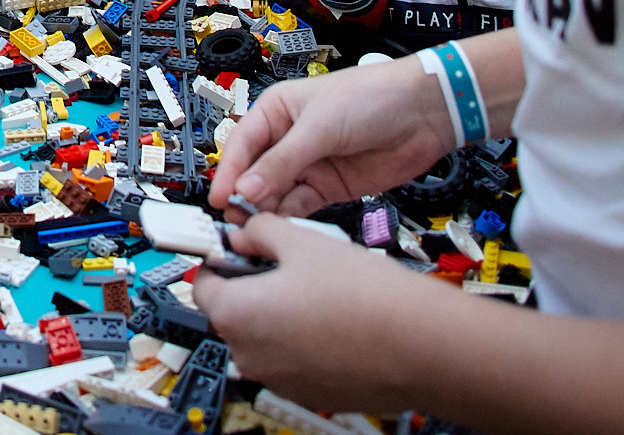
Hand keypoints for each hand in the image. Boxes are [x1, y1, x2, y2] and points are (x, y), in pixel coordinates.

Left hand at [194, 212, 468, 414]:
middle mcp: (249, 354)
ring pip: (264, 335)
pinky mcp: (308, 392)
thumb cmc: (364, 297)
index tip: (238, 247)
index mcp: (235, 314)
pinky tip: (335, 317)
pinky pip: (292, 358)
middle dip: (253, 284)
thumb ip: (260, 231)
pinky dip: (303, 338)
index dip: (220, 257)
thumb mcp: (302, 241)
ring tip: (319, 289)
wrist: (420, 344)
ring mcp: (278, 379)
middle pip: (233, 310)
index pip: (202, 281)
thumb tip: (245, 232)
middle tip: (286, 262)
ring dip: (280, 311)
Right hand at [210, 55, 456, 219]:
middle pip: (254, 173)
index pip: (241, 146)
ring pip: (274, 194)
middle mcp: (287, 139)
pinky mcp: (329, 188)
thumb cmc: (372, 97)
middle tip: (236, 221)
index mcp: (276, 112)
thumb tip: (245, 189)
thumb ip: (282, 162)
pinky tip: (283, 228)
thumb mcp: (320, 127)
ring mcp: (308, 165)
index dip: (228, 172)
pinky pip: (300, 207)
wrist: (425, 113)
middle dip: (245, 196)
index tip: (220, 199)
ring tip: (257, 229)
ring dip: (266, 210)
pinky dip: (290, 218)